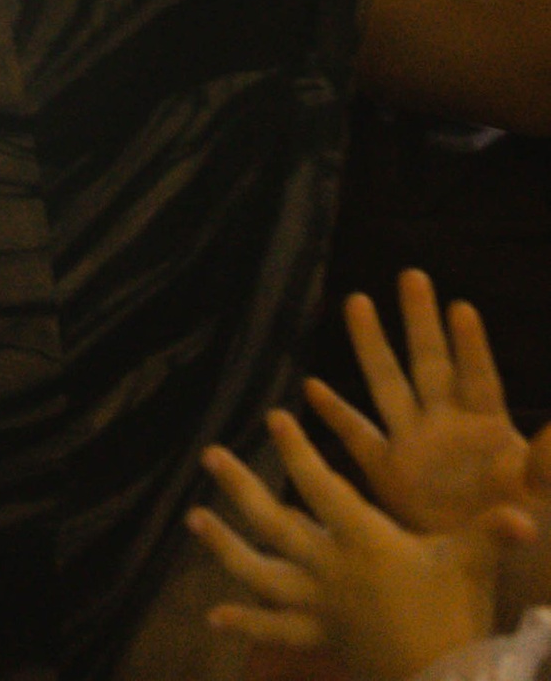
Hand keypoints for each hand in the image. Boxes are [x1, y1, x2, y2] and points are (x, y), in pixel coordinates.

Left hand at [189, 408, 527, 680]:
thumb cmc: (455, 617)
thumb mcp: (470, 565)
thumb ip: (489, 531)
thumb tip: (525, 512)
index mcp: (364, 540)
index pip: (321, 486)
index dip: (296, 452)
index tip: (274, 416)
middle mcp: (331, 568)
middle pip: (275, 522)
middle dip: (240, 487)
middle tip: (209, 456)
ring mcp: (320, 605)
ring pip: (261, 572)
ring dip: (224, 546)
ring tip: (193, 520)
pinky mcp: (320, 636)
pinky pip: (276, 630)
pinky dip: (245, 622)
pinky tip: (214, 616)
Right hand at [303, 276, 535, 544]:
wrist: (492, 563)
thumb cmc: (522, 523)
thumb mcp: (543, 492)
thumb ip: (547, 464)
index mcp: (487, 430)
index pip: (480, 382)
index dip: (472, 349)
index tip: (461, 308)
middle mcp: (447, 426)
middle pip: (432, 365)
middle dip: (422, 323)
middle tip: (413, 275)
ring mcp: (414, 445)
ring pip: (389, 384)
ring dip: (373, 345)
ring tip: (358, 300)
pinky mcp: (390, 473)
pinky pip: (359, 436)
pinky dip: (337, 413)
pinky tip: (312, 386)